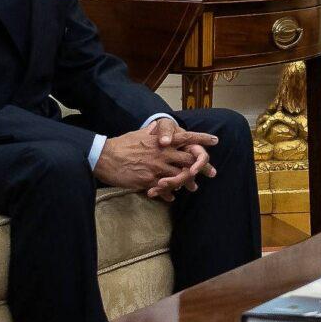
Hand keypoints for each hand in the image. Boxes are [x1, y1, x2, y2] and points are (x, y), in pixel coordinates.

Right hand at [95, 121, 219, 197]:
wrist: (105, 157)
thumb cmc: (122, 144)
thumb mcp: (139, 133)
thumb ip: (152, 131)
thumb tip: (158, 125)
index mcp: (161, 141)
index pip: (186, 137)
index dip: (201, 138)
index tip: (215, 140)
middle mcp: (162, 154)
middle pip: (189, 160)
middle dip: (202, 166)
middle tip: (213, 172)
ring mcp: (156, 168)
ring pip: (179, 177)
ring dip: (188, 182)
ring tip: (194, 187)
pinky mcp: (148, 181)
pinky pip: (164, 189)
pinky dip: (169, 193)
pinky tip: (172, 196)